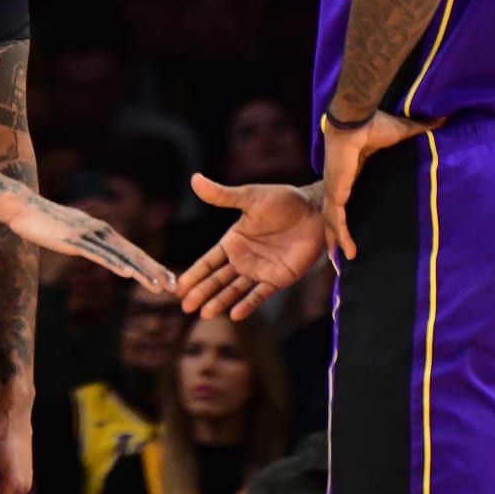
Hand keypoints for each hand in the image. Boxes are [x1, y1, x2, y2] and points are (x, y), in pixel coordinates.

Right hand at [4, 196, 174, 291]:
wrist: (23, 207)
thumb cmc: (44, 222)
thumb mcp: (71, 235)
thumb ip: (87, 242)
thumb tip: (97, 250)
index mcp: (102, 232)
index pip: (133, 252)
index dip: (152, 266)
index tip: (169, 280)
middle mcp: (101, 231)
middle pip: (134, 254)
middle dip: (156, 271)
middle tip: (175, 287)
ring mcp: (89, 236)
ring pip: (121, 256)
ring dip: (141, 272)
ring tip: (159, 286)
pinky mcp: (75, 241)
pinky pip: (99, 255)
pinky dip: (115, 264)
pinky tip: (127, 273)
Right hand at [177, 175, 327, 319]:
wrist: (316, 211)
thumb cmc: (283, 200)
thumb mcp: (250, 197)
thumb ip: (223, 195)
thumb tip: (195, 179)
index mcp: (233, 240)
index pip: (208, 261)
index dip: (194, 274)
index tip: (178, 287)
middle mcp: (244, 258)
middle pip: (217, 279)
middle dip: (201, 292)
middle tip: (185, 306)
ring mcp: (260, 270)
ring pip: (234, 290)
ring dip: (219, 301)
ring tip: (204, 314)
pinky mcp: (278, 278)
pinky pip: (260, 294)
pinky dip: (248, 304)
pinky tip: (235, 314)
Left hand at [321, 110, 439, 259]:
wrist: (358, 118)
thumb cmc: (375, 123)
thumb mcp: (403, 132)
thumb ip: (421, 130)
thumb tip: (444, 119)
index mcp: (352, 172)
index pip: (347, 197)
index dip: (349, 212)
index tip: (356, 225)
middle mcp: (340, 182)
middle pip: (334, 214)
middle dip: (336, 233)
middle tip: (344, 252)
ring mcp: (335, 188)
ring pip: (333, 222)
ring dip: (338, 241)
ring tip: (345, 260)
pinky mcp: (337, 191)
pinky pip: (337, 220)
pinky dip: (342, 236)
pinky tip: (348, 253)